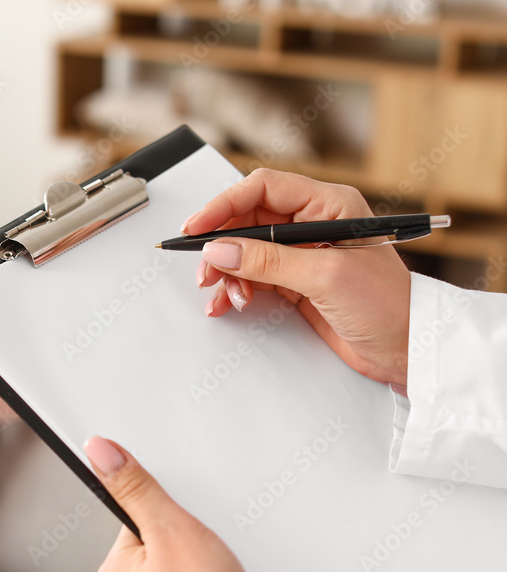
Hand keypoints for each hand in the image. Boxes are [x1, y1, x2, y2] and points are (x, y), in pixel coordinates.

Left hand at [85, 435, 258, 571]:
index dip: (164, 510)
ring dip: (201, 560)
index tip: (183, 517)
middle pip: (158, 540)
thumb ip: (136, 488)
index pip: (134, 517)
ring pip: (179, 564)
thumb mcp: (170, 529)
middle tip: (205, 550)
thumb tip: (99, 450)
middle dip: (185, 536)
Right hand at [188, 168, 410, 388]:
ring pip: (245, 251)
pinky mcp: (296, 282)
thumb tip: (222, 249)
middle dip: (222, 245)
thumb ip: (268, 261)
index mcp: (328, 204)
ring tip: (226, 294)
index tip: (197, 228)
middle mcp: (313, 223)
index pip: (262, 188)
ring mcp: (303, 253)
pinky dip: (236, 289)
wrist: (409, 349)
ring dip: (228, 272)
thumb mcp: (326, 276)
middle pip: (248, 220)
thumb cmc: (390, 305)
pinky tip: (228, 303)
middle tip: (206, 269)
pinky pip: (253, 277)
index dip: (224, 205)